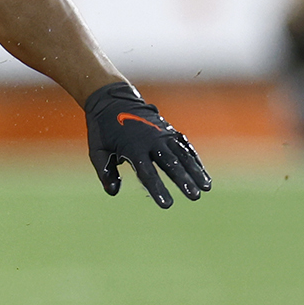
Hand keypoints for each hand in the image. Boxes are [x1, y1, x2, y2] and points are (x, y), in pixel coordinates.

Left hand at [84, 82, 211, 208]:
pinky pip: (185, 147)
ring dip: (195, 171)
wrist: (113, 101)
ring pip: (183, 154)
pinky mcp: (169, 131)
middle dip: (184, 180)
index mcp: (132, 147)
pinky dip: (195, 160)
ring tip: (206, 187)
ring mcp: (162, 134)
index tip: (167, 204)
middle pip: (171, 163)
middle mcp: (151, 140)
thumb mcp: (97, 150)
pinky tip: (203, 174)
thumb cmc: (103, 130)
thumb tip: (113, 192)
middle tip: (195, 196)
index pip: (147, 172)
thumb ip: (105, 171)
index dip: (158, 189)